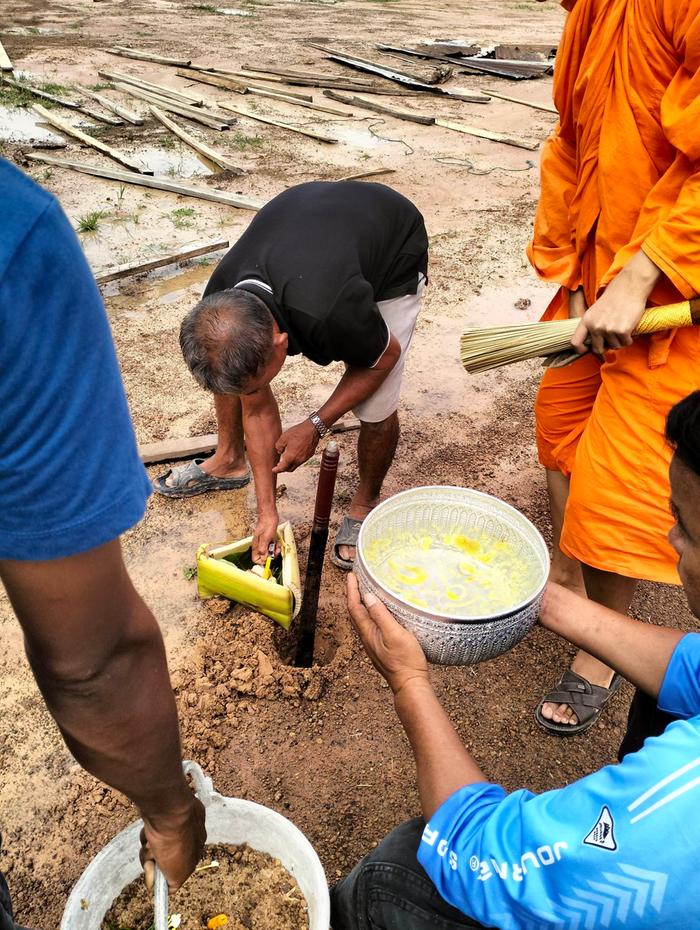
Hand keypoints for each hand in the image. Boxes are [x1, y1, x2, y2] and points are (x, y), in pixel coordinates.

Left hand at [140, 794, 206, 891]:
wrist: (169, 810)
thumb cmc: (175, 842)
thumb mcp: (178, 874)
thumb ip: (174, 884)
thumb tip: (168, 889)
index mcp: (196, 850)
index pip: (177, 868)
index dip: (163, 873)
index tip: (154, 873)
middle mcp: (189, 836)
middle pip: (163, 857)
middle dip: (153, 859)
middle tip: (151, 855)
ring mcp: (177, 823)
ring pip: (156, 844)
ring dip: (149, 847)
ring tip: (149, 840)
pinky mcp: (164, 814)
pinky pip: (151, 830)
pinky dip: (147, 833)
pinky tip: (149, 829)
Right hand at [253, 509, 278, 562]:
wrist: (269, 515)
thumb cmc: (266, 524)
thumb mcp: (265, 538)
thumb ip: (263, 549)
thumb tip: (263, 558)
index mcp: (256, 545)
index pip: (255, 558)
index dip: (262, 561)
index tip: (268, 559)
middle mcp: (259, 545)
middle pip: (263, 556)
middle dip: (270, 556)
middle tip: (275, 552)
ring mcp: (264, 542)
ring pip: (269, 551)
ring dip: (274, 551)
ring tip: (277, 547)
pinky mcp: (269, 539)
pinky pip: (272, 546)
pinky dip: (276, 546)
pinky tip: (278, 543)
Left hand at [273, 420, 319, 473]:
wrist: (312, 429)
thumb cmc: (299, 432)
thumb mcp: (284, 437)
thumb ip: (279, 446)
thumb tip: (279, 451)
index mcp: (291, 457)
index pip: (282, 468)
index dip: (277, 470)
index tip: (274, 470)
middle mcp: (298, 460)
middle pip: (290, 469)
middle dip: (284, 469)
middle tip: (279, 466)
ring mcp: (305, 458)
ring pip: (296, 465)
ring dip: (290, 464)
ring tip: (286, 459)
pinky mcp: (309, 455)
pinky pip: (301, 461)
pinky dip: (296, 460)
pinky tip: (295, 454)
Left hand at [346, 573, 428, 695]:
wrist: (410, 685)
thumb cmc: (405, 661)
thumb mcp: (395, 634)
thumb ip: (381, 616)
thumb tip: (368, 597)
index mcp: (368, 633)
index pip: (354, 607)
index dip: (351, 590)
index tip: (351, 575)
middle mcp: (367, 638)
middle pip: (355, 613)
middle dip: (354, 595)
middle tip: (356, 580)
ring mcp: (374, 644)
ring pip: (363, 620)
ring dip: (362, 604)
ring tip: (366, 592)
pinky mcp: (382, 649)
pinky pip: (371, 626)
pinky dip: (371, 614)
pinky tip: (380, 613)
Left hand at [571, 251, 659, 355]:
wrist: (628, 287)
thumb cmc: (613, 299)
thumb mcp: (595, 311)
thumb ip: (591, 326)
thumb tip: (592, 344)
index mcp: (586, 321)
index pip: (575, 342)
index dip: (580, 350)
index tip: (586, 350)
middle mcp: (595, 326)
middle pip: (597, 349)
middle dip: (605, 347)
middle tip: (611, 338)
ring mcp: (608, 329)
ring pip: (614, 347)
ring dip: (619, 341)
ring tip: (622, 327)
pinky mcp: (622, 331)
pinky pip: (625, 343)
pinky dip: (629, 339)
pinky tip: (629, 328)